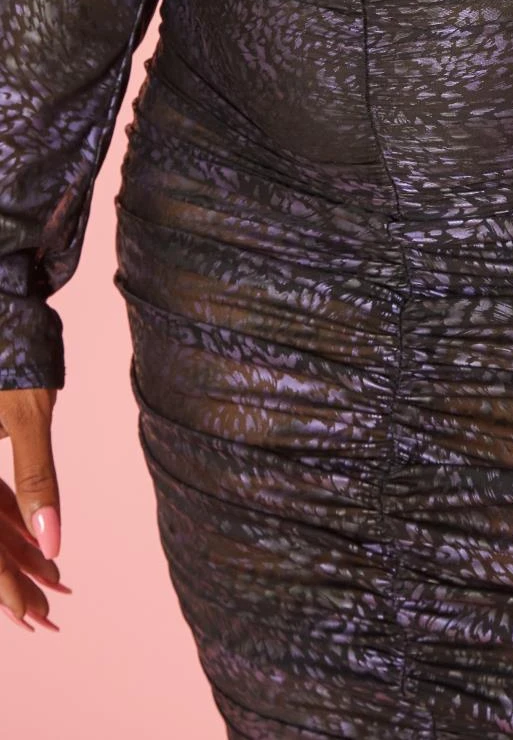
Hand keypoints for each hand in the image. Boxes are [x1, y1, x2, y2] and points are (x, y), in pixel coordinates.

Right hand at [0, 387, 69, 632]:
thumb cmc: (13, 345)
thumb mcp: (28, 412)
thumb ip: (37, 477)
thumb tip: (54, 542)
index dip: (3, 586)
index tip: (32, 619)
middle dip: (11, 577)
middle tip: (50, 615)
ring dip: (12, 553)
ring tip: (55, 584)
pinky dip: (9, 518)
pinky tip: (38, 542)